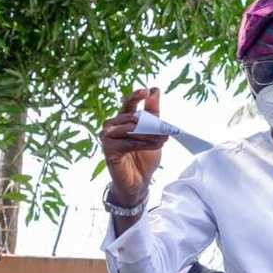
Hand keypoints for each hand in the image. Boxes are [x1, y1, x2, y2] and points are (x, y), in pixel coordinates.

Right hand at [100, 88, 166, 206]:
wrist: (139, 182)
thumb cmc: (144, 157)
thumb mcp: (153, 133)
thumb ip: (153, 113)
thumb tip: (155, 90)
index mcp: (122, 119)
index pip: (128, 103)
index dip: (136, 96)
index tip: (147, 90)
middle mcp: (112, 126)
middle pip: (130, 116)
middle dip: (150, 122)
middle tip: (165, 128)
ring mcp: (107, 138)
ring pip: (129, 129)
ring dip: (148, 134)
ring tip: (162, 139)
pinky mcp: (108, 151)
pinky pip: (127, 143)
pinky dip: (143, 144)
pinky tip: (154, 145)